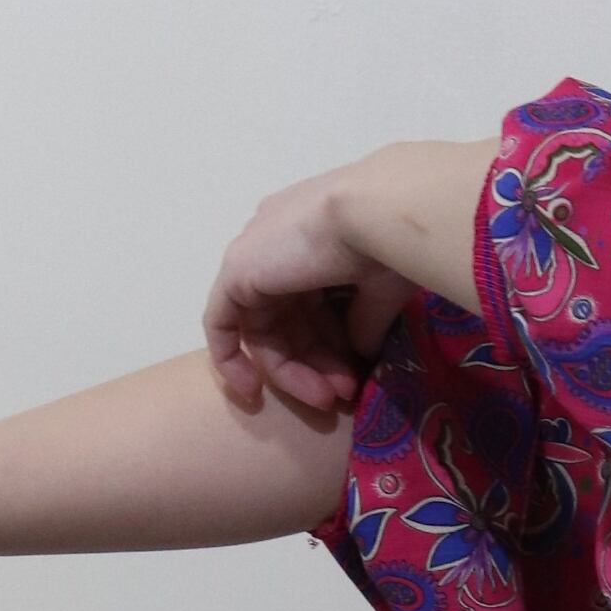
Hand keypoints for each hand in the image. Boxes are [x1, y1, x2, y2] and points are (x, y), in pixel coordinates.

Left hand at [204, 168, 416, 416]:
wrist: (378, 214)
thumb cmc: (391, 243)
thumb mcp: (380, 290)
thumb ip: (363, 322)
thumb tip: (360, 354)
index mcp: (308, 235)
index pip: (307, 302)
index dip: (327, 346)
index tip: (349, 378)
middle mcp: (277, 240)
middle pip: (285, 321)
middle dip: (315, 365)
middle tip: (343, 393)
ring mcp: (254, 253)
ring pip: (263, 330)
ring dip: (293, 372)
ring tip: (329, 396)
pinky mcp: (237, 270)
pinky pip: (220, 323)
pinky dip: (230, 359)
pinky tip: (253, 392)